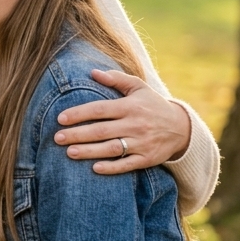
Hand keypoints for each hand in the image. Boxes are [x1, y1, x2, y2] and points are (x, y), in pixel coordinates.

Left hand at [53, 70, 191, 174]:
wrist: (182, 128)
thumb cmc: (152, 105)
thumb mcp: (138, 87)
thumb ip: (116, 79)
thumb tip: (93, 72)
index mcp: (129, 106)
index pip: (100, 109)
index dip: (79, 114)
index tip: (60, 118)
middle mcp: (135, 125)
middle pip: (101, 130)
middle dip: (78, 134)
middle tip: (57, 138)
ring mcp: (141, 143)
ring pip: (112, 149)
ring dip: (89, 151)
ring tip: (69, 152)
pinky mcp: (147, 159)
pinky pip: (127, 165)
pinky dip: (112, 167)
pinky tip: (94, 168)